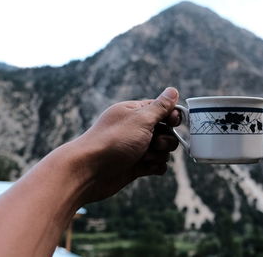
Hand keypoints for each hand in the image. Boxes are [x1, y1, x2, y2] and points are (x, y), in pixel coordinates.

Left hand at [73, 87, 180, 202]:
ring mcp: (137, 148)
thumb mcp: (140, 119)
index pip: (162, 110)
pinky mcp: (136, 166)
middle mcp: (137, 129)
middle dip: (165, 139)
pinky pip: (157, 165)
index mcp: (135, 113)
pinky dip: (156, 167)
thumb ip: (160, 107)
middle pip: (166, 131)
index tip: (173, 122)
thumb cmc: (113, 141)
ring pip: (163, 150)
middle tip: (153, 143)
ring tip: (145, 157)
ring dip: (159, 154)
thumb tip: (173, 90)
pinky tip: (147, 167)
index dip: (171, 116)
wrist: (88, 171)